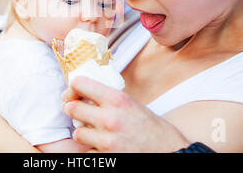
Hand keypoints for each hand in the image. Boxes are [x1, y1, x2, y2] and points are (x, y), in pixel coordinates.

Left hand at [62, 76, 189, 151]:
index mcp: (117, 99)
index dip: (72, 87)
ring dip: (83, 132)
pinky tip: (104, 146)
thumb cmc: (153, 128)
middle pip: (71, 108)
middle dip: (72, 109)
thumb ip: (108, 98)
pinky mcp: (106, 158)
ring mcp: (107, 141)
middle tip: (78, 111)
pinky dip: (92, 149)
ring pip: (77, 133)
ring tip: (95, 131)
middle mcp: (110, 118)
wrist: (170, 152)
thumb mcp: (132, 104)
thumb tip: (84, 92)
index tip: (73, 92)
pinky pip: (87, 151)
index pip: (80, 84)